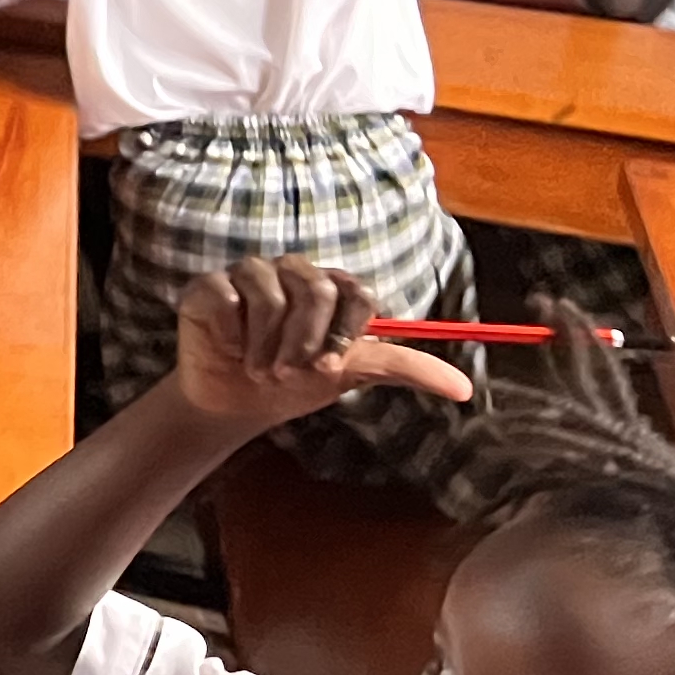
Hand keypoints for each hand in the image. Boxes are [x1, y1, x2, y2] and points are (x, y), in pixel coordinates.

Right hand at [170, 255, 469, 426]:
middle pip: (315, 290)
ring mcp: (249, 274)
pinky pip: (227, 298)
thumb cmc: (296, 382)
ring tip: (258, 367)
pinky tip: (230, 347)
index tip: (329, 365)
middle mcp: (293, 272)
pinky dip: (232, 335)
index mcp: (331, 287)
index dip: (344, 331)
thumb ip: (405, 370)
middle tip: (288, 372)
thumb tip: (465, 389)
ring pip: (268, 295)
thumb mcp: (353, 374)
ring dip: (265, 346)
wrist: (235, 401)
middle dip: (303, 343)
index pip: (354, 290)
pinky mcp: (209, 285)